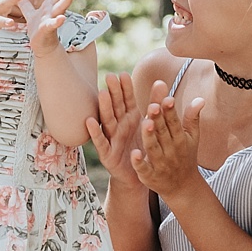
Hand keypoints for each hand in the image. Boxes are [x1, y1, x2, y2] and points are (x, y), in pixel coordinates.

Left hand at [18, 0, 81, 56]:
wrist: (39, 47)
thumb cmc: (36, 30)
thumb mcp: (29, 13)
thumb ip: (25, 2)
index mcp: (48, 6)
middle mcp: (52, 11)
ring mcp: (51, 19)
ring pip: (60, 7)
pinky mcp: (47, 30)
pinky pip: (52, 25)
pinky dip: (57, 22)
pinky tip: (62, 18)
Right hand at [87, 73, 148, 188]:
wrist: (138, 176)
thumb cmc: (142, 147)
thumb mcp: (151, 124)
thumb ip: (155, 104)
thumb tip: (161, 81)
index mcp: (130, 118)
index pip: (127, 100)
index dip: (125, 88)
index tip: (123, 74)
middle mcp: (119, 126)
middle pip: (116, 107)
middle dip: (113, 92)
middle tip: (110, 76)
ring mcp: (112, 139)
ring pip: (108, 121)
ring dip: (104, 108)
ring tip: (102, 94)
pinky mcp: (107, 154)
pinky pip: (101, 142)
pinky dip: (95, 132)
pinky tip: (90, 121)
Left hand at [130, 92, 207, 195]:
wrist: (183, 187)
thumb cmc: (185, 156)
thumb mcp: (192, 138)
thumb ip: (192, 118)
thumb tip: (200, 99)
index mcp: (180, 139)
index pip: (174, 123)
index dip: (170, 111)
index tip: (167, 98)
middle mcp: (170, 150)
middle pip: (163, 133)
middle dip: (158, 120)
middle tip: (153, 105)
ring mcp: (160, 164)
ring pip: (153, 148)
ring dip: (149, 137)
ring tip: (146, 123)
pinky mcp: (149, 176)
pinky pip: (144, 168)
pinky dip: (140, 162)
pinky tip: (134, 153)